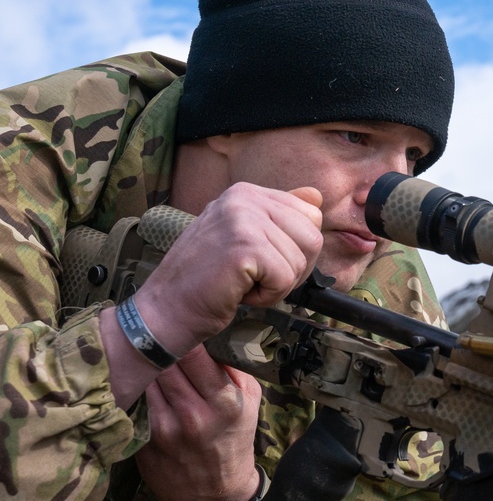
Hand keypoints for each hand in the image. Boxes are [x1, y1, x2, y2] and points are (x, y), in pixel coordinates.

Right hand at [134, 183, 323, 357]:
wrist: (167, 308)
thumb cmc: (207, 278)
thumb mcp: (246, 237)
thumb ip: (280, 216)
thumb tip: (316, 196)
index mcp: (247, 193)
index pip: (310, 215)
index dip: (297, 250)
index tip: (265, 262)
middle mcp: (244, 198)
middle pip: (312, 237)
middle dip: (293, 269)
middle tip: (256, 278)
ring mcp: (242, 220)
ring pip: (300, 261)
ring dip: (278, 285)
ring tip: (243, 283)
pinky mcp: (244, 247)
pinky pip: (285, 278)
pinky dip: (268, 296)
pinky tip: (239, 292)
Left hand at [135, 345, 261, 500]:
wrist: (214, 494)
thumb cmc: (234, 440)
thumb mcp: (250, 402)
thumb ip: (232, 369)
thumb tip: (210, 338)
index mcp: (223, 403)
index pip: (193, 355)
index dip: (185, 336)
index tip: (182, 326)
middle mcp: (192, 415)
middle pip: (163, 363)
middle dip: (161, 346)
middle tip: (160, 334)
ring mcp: (164, 429)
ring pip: (145, 380)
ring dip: (146, 366)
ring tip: (147, 356)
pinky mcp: (143, 440)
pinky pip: (136, 403)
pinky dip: (138, 390)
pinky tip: (140, 384)